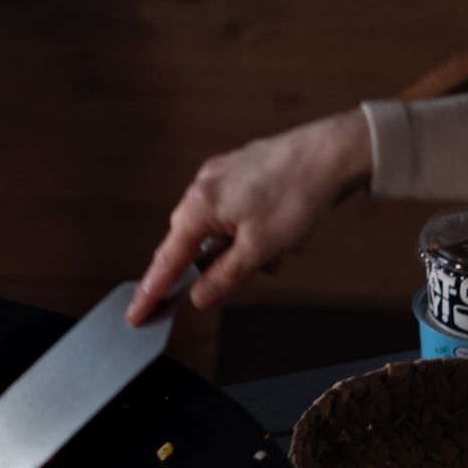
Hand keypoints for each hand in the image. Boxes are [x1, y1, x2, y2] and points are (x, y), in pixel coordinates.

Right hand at [126, 110, 372, 324]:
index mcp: (199, 207)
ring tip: (281, 248)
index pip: (166, 262)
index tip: (136, 315)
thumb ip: (223, 278)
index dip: (151, 293)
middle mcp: (202, 187)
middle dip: (222, 265)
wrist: (331, 153)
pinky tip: (283, 231)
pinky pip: (237, 212)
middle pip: (194, 244)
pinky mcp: (240, 171)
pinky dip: (255, 230)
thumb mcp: (259, 249)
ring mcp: (221, 176)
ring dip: (246, 248)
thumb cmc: (296, 195)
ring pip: (221, 230)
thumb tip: (199, 298)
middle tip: (250, 272)